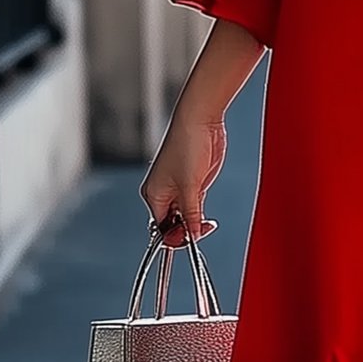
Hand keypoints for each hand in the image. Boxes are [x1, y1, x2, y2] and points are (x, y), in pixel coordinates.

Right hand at [140, 113, 225, 245]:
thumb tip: (192, 235)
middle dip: (187, 230)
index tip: (191, 240)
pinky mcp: (193, 182)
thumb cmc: (187, 145)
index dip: (175, 237)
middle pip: (172, 223)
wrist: (200, 121)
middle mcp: (164, 193)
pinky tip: (208, 218)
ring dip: (196, 222)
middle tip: (203, 231)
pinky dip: (200, 213)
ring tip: (208, 224)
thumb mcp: (191, 186)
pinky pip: (194, 205)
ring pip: (185, 215)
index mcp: (154, 194)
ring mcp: (179, 187)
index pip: (161, 227)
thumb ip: (191, 213)